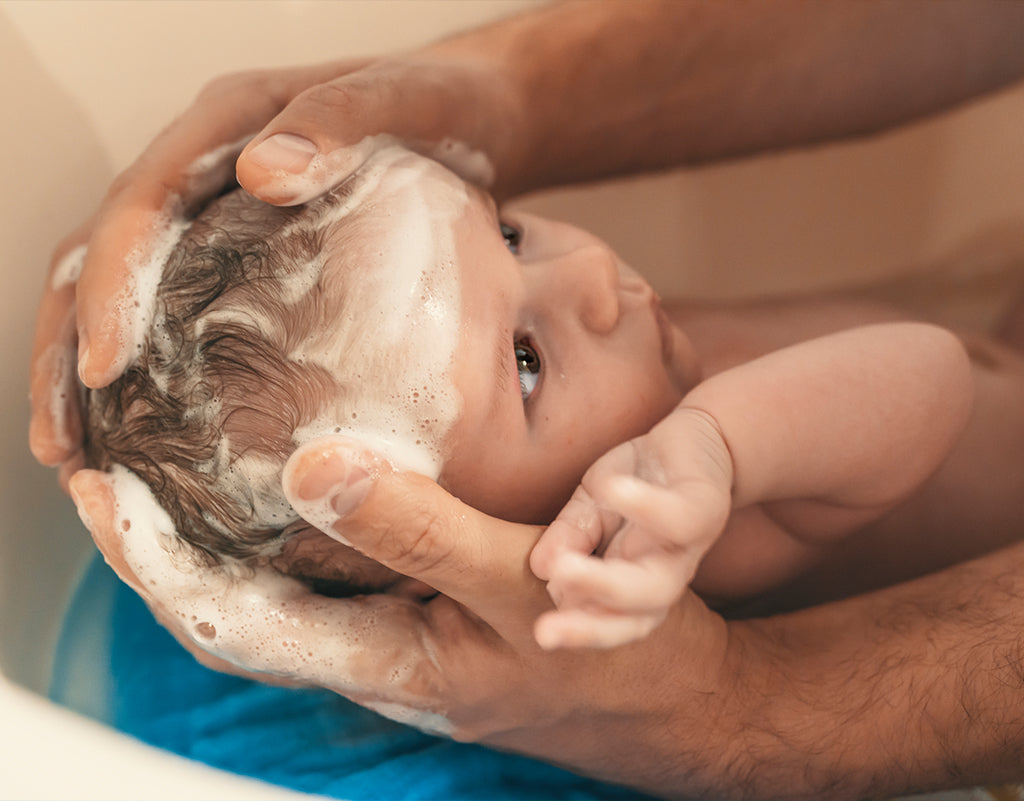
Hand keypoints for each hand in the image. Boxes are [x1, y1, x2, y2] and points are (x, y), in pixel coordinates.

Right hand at [29, 49, 523, 475]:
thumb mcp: (403, 104)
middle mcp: (208, 169)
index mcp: (227, 126)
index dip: (108, 287)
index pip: (140, 206)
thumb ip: (338, 123)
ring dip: (90, 369)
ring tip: (79, 456)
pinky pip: (179, 308)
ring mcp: (222, 213)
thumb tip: (260, 171)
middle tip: (62, 443)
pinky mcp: (247, 252)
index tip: (106, 367)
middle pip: (103, 255)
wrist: (479, 116)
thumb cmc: (444, 108)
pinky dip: (154, 368)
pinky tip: (148, 429)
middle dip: (71, 347)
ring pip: (128, 290)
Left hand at [69, 436, 734, 796]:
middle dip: (157, 550)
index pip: (228, 620)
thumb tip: (311, 468)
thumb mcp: (516, 583)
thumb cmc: (606, 655)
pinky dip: (280, 536)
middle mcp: (371, 660)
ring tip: (164, 476)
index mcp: (382, 662)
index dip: (153, 561)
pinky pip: (327, 581)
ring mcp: (394, 642)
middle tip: (105, 472)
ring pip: (274, 596)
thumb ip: (418, 531)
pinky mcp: (419, 620)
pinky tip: (279, 492)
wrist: (672, 704)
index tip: (100, 492)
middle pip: (231, 611)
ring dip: (209, 543)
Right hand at [531, 406, 732, 648]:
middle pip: (640, 619)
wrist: (692, 440)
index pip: (609, 619)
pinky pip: (678, 518)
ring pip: (659, 587)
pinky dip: (644, 506)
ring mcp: (687, 545)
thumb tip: (540, 568)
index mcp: (633, 579)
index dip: (579, 632)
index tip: (541, 635)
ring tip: (563, 567)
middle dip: (592, 628)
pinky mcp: (705, 507)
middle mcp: (664, 573)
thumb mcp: (590, 505)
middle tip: (544, 632)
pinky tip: (611, 490)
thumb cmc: (636, 480)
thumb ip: (570, 535)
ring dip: (608, 583)